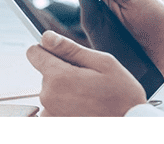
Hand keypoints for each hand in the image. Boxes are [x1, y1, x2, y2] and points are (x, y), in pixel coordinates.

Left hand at [26, 30, 145, 116]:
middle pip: (45, 71)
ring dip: (65, 89)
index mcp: (58, 77)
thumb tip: (46, 37)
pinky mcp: (54, 124)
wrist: (129, 126)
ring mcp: (50, 113)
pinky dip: (66, 105)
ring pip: (51, 89)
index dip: (48, 49)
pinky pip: (54, 105)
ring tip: (88, 95)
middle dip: (62, 70)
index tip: (62, 54)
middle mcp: (48, 97)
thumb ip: (70, 49)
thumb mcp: (103, 63)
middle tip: (87, 79)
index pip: (33, 52)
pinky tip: (84, 107)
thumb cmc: (122, 97)